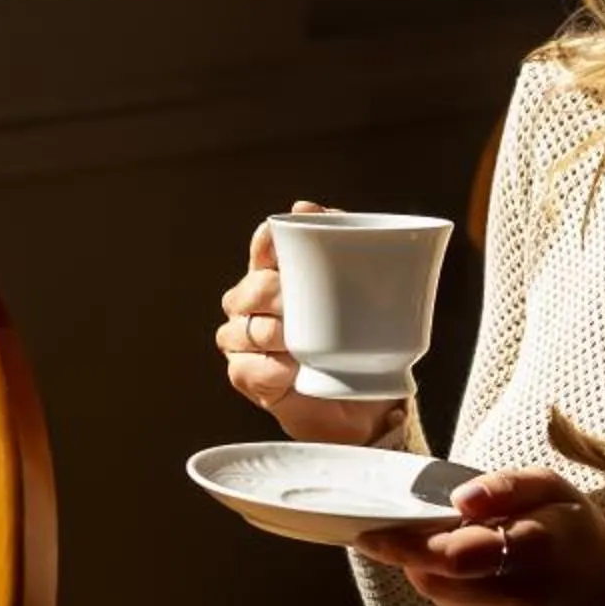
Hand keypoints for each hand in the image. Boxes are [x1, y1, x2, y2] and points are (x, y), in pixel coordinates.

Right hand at [216, 201, 398, 445]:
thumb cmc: (356, 340)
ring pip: (243, 329)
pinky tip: (290, 370)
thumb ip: (341, 245)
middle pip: (251, 288)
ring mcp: (243, 340)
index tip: (286, 247)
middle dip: (274, 294)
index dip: (268, 243)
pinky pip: (245, 368)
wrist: (361, 398)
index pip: (263, 246)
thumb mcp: (360, 291)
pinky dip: (270, 369)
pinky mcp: (246, 376)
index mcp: (276, 274)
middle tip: (297, 305)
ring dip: (273, 334)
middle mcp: (252, 304)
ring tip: (298, 343)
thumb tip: (307, 207)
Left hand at [355, 468, 604, 605]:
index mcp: (536, 547)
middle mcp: (523, 596)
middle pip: (437, 580)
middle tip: (400, 531)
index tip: (371, 533)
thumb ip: (505, 486)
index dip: (405, 545)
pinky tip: (478, 577)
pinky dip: (455, 592)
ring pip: (442, 597)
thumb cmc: (576, 533)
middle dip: (410, 555)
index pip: (454, 553)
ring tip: (453, 548)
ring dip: (433, 571)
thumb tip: (460, 499)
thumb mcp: (552, 488)